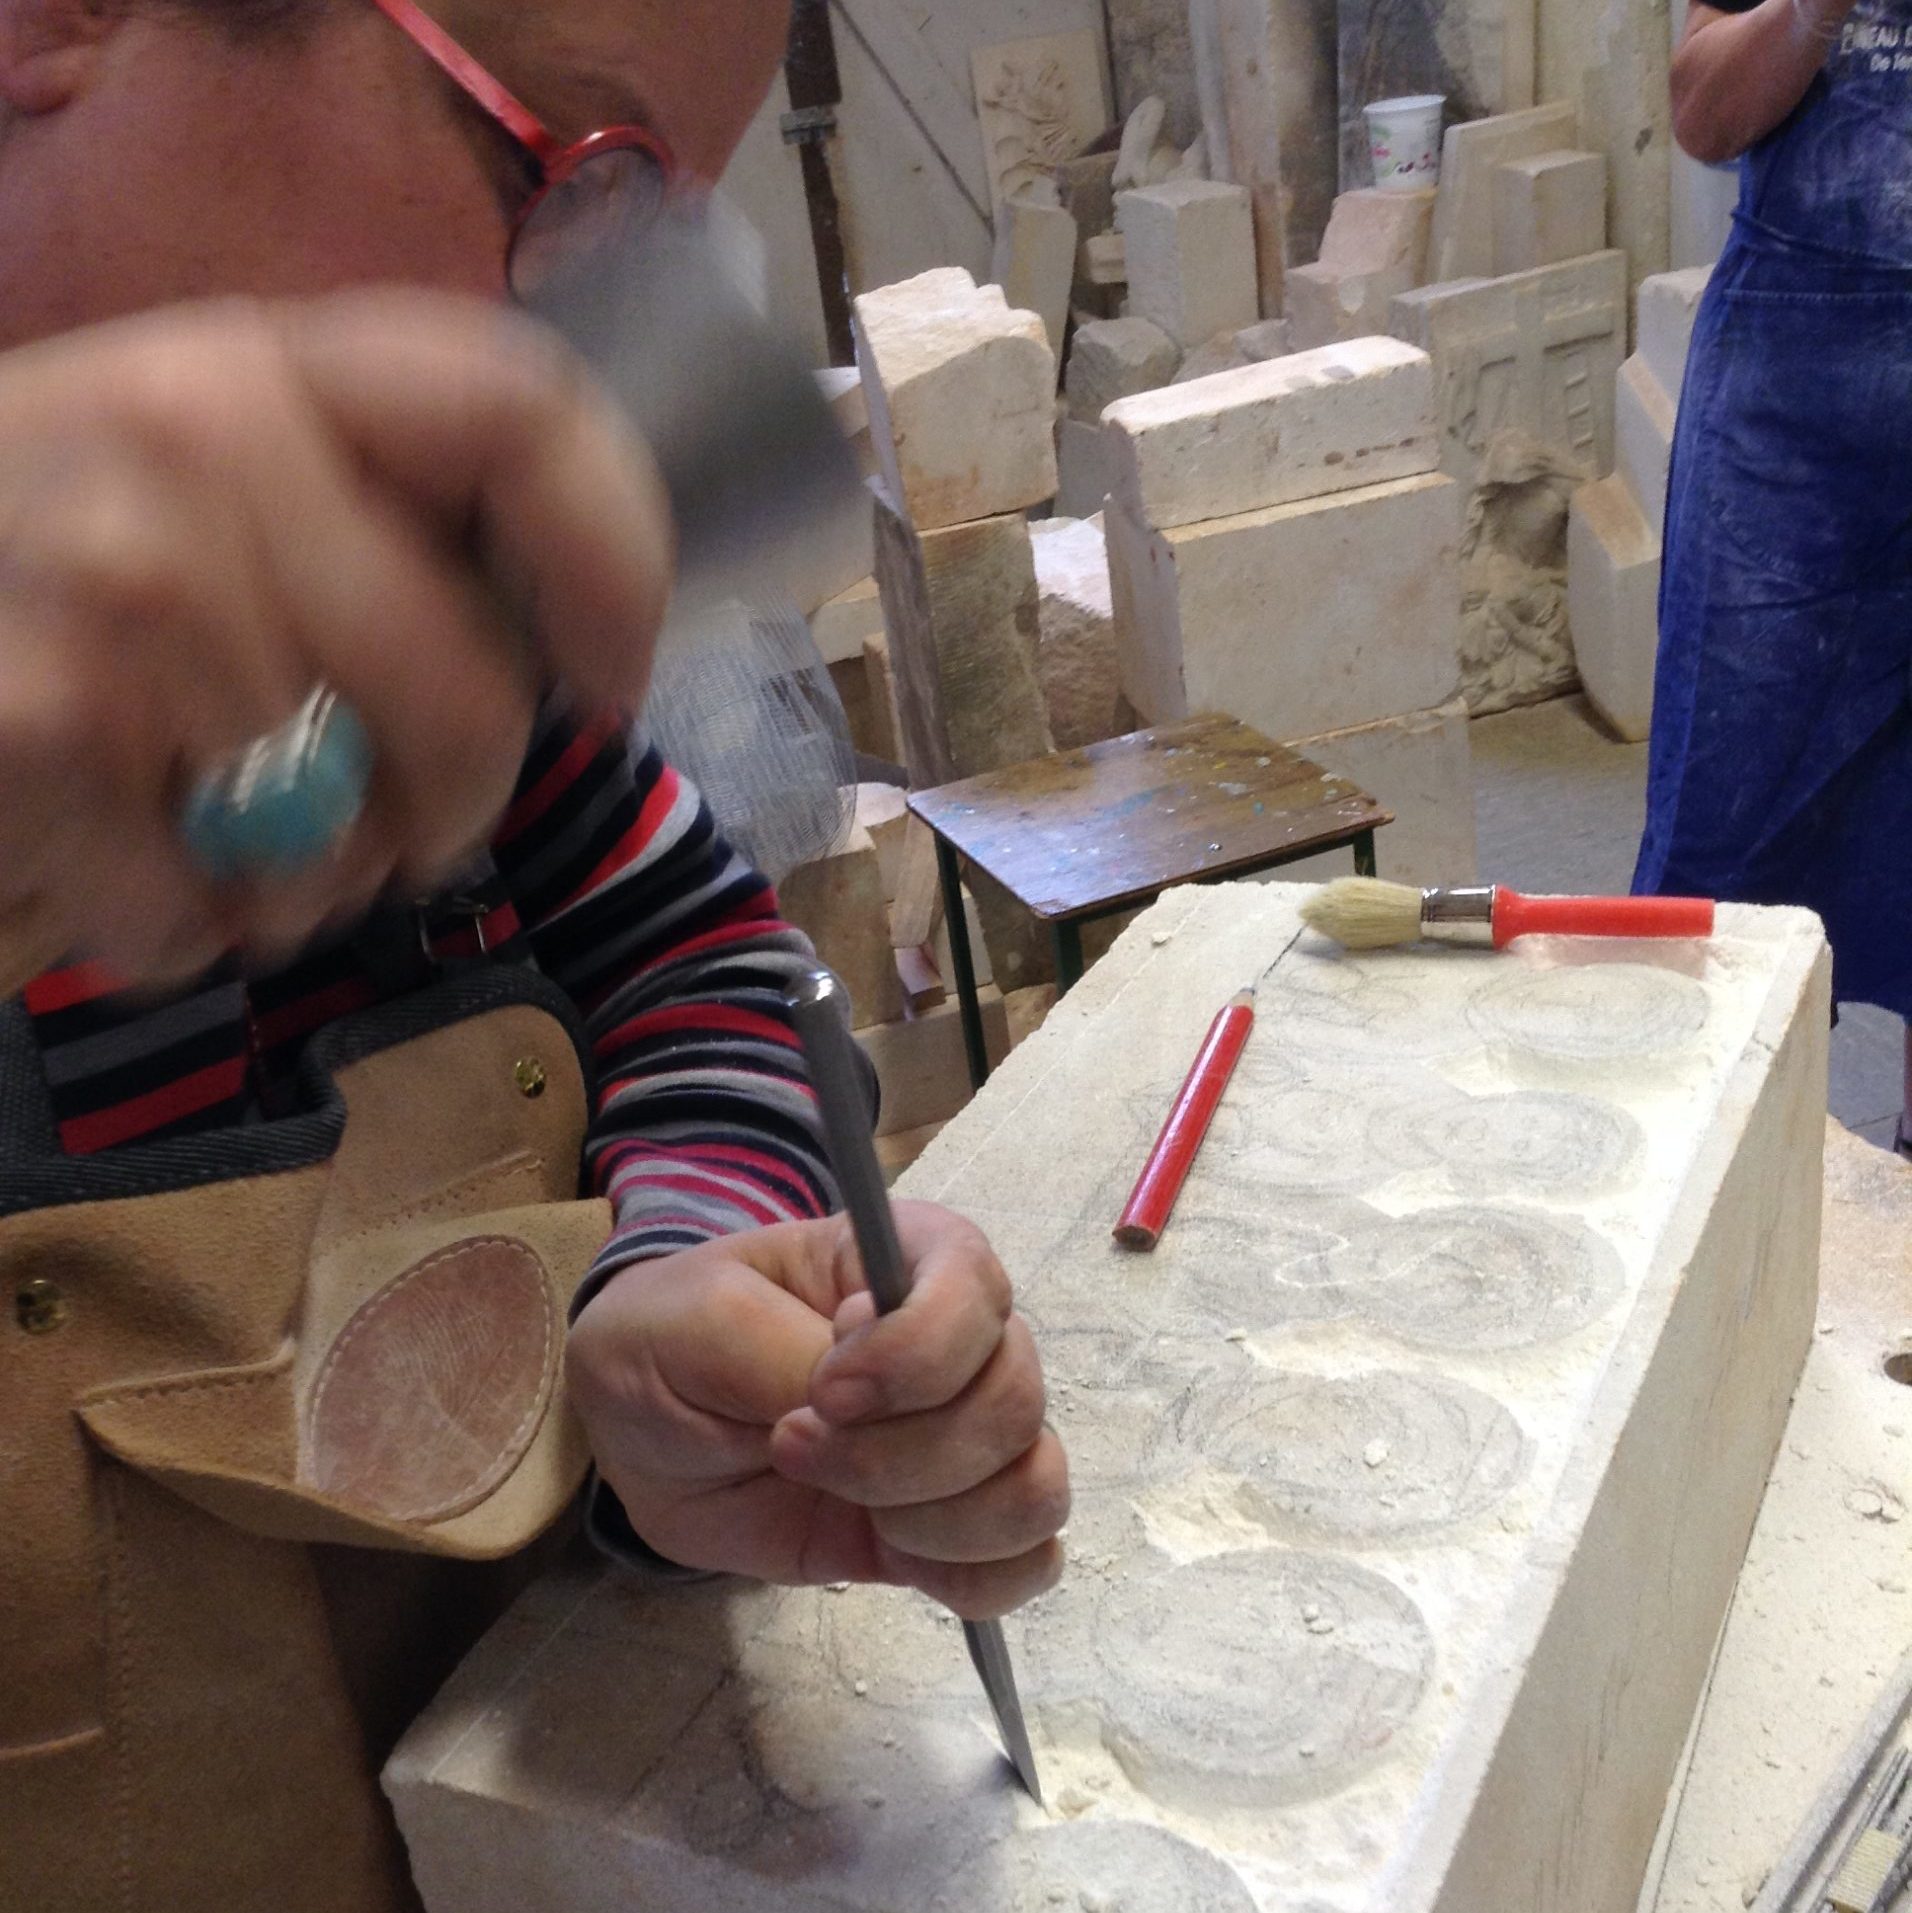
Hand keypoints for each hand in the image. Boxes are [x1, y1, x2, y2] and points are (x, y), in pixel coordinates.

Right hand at [0, 290, 671, 983]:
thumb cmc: (44, 587)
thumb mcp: (212, 502)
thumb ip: (378, 541)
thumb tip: (565, 662)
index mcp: (271, 367)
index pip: (524, 414)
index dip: (614, 569)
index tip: (602, 688)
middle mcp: (196, 433)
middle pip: (471, 691)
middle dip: (454, 810)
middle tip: (383, 831)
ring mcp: (112, 573)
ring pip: (349, 827)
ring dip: (305, 888)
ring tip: (213, 839)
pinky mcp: (42, 718)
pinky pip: (210, 907)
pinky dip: (177, 936)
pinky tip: (116, 877)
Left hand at [565, 1204, 1069, 1620]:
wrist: (641, 1433)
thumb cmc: (673, 1339)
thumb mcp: (699, 1322)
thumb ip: (784, 1351)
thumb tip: (864, 1411)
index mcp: (911, 1262)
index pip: (976, 1289)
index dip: (917, 1354)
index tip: (823, 1391)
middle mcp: (962, 1344)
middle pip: (1013, 1404)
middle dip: (903, 1454)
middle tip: (790, 1447)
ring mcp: (965, 1440)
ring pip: (1034, 1489)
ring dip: (936, 1521)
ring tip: (838, 1503)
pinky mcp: (950, 1525)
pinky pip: (1026, 1561)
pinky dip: (977, 1578)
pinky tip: (893, 1555)